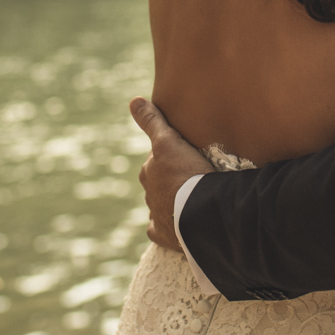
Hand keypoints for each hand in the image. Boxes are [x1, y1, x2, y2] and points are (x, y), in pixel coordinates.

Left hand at [130, 97, 211, 250]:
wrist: (200, 212)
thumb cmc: (186, 172)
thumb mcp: (168, 141)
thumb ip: (152, 121)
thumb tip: (133, 100)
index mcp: (149, 171)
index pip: (157, 161)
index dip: (171, 158)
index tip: (185, 158)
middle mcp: (149, 193)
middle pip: (158, 183)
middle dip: (169, 180)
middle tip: (191, 177)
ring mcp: (156, 215)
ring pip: (160, 205)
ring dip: (171, 202)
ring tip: (191, 200)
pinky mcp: (164, 235)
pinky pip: (159, 230)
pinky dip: (165, 227)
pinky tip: (175, 225)